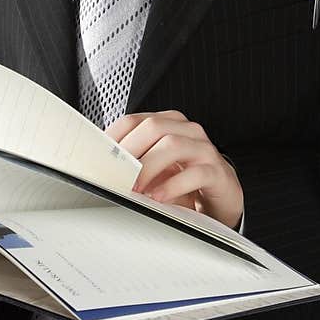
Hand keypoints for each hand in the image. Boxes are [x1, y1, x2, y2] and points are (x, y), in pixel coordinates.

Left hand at [104, 110, 243, 228]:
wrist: (220, 198)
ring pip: (173, 144)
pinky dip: (173, 186)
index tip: (99, 161)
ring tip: (136, 189)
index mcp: (167, 124)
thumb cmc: (184, 181)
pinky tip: (159, 198)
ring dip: (149, 167)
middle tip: (116, 176)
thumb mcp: (155, 170)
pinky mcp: (217, 172)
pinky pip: (195, 173)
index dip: (114, 138)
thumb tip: (100, 171)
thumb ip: (133, 164)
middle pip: (153, 127)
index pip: (133, 121)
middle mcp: (186, 131)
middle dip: (130, 152)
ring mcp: (204, 149)